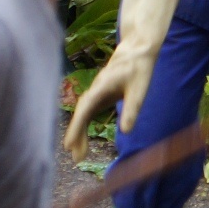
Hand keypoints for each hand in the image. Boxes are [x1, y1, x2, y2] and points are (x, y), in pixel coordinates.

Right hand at [64, 0, 182, 160]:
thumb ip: (132, 109)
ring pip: (83, 115)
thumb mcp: (139, 89)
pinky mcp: (99, 96)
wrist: (137, 50)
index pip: (85, 110)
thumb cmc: (139, 68)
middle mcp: (94, 90)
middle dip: (76, 135)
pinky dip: (84, 127)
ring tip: (78, 156)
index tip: (69, 144)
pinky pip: (88, 113)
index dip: (76, 128)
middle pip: (81, 115)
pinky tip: (83, 142)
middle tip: (76, 158)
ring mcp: (95, 93)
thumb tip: (126, 131)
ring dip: (79, 133)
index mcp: (101, 87)